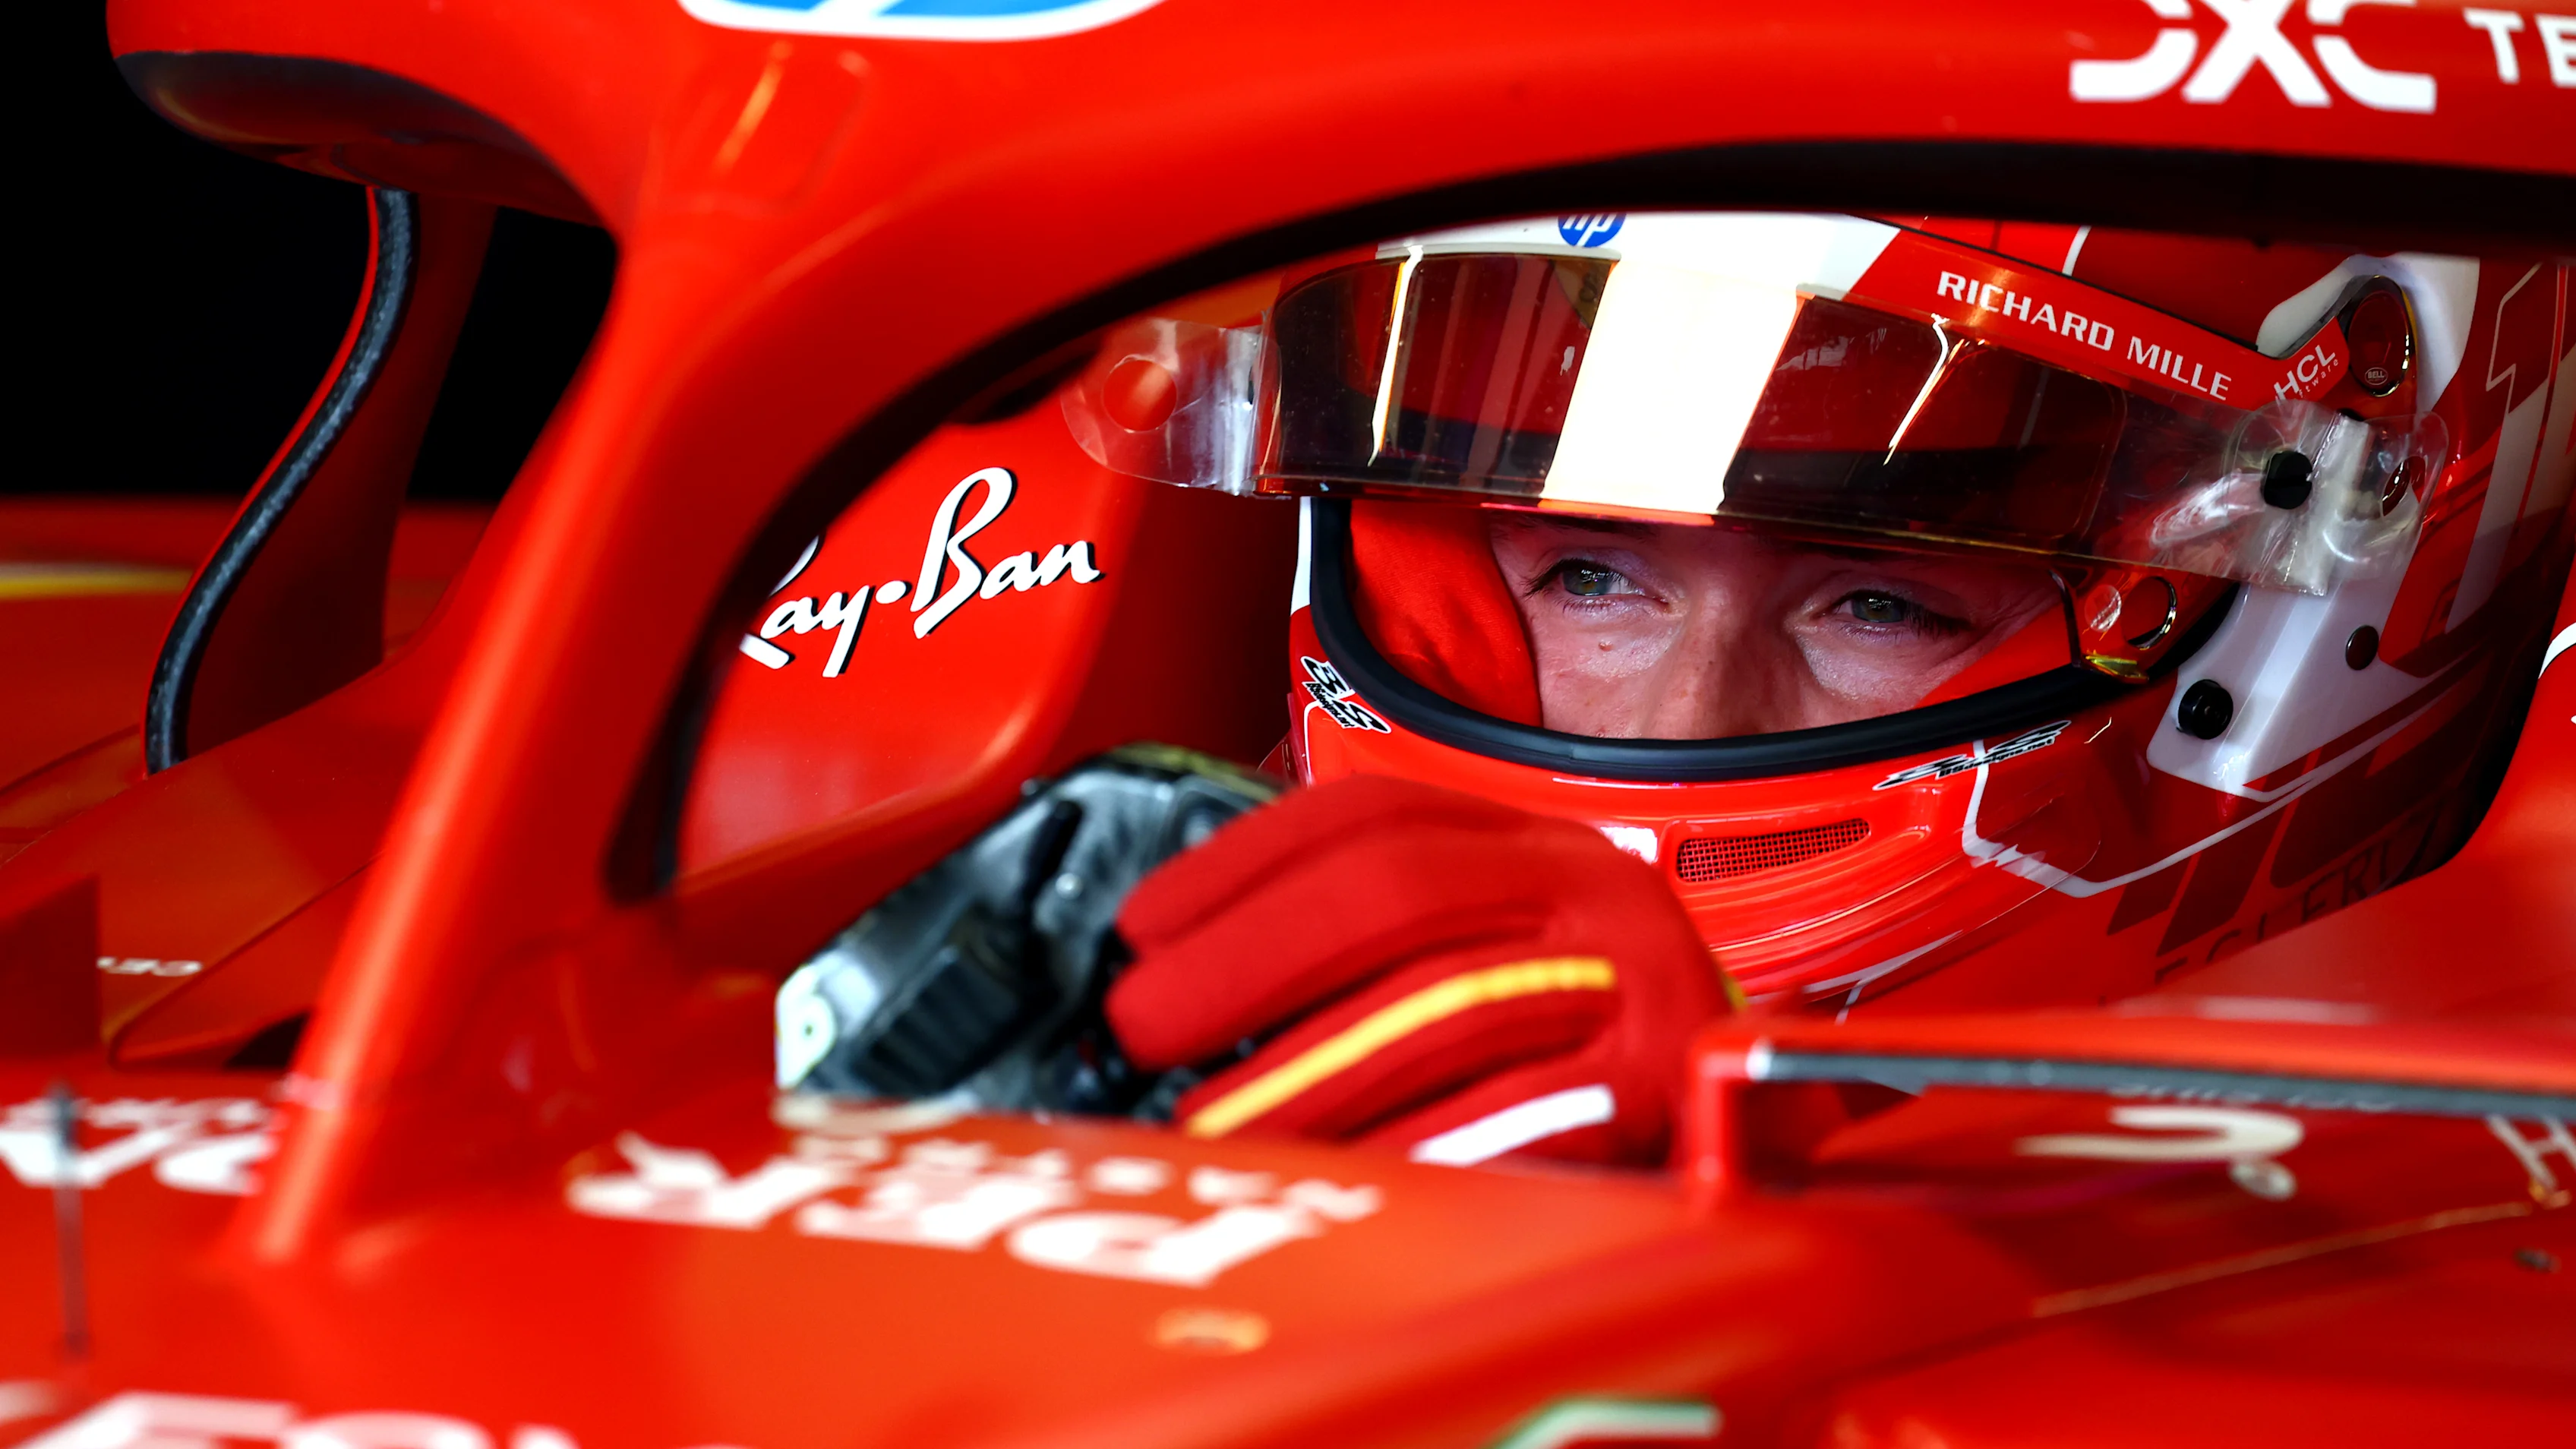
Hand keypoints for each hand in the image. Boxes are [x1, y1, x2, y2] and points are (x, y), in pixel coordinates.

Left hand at [1105, 775, 1733, 1167]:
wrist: (1769, 1131)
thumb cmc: (1591, 1046)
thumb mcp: (1498, 948)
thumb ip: (1380, 938)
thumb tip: (1192, 966)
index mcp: (1538, 841)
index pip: (1371, 817)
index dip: (1238, 865)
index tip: (1143, 924)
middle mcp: (1593, 889)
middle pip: (1392, 890)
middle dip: (1245, 956)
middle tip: (1146, 1018)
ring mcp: (1637, 982)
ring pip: (1441, 1003)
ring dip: (1303, 1069)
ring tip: (1209, 1117)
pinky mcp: (1666, 1086)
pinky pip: (1513, 1118)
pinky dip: (1409, 1148)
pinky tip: (1336, 1173)